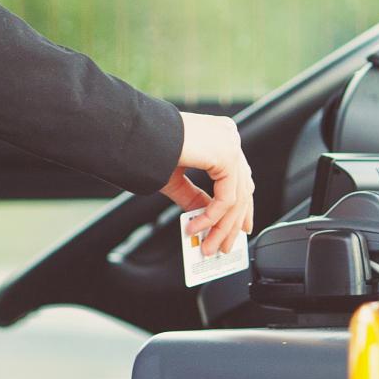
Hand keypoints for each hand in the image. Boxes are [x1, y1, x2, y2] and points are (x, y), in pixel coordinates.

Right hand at [160, 110, 254, 255]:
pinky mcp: (226, 154)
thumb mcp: (175, 178)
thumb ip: (194, 196)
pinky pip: (227, 197)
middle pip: (244, 188)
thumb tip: (208, 217)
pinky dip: (212, 217)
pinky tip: (196, 227)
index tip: (240, 227)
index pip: (240, 176)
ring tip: (208, 245)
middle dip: (233, 222)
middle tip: (225, 245)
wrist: (134, 133)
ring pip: (238, 197)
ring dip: (222, 227)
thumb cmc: (147, 146)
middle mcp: (228, 136)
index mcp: (220, 135)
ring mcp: (230, 144)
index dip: (242, 205)